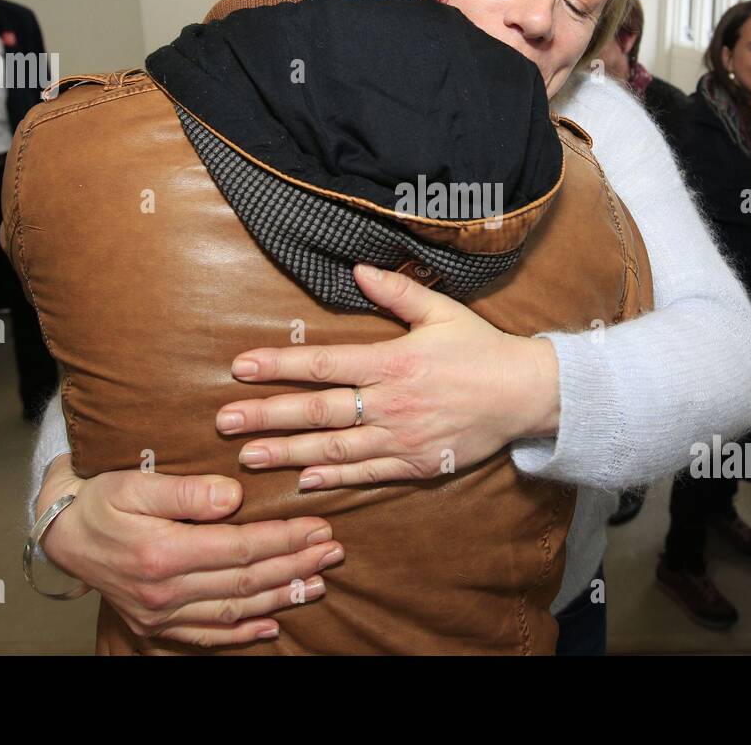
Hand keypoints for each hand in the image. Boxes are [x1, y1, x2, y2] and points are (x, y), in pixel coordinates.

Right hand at [36, 455, 343, 647]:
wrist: (62, 532)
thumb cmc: (101, 499)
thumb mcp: (136, 483)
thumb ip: (186, 491)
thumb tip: (233, 497)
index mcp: (163, 553)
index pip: (240, 548)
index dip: (283, 539)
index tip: (318, 526)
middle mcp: (164, 591)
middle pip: (245, 580)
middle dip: (295, 565)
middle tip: (332, 551)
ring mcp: (160, 613)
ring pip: (234, 610)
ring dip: (280, 597)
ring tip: (317, 582)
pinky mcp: (156, 623)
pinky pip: (207, 633)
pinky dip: (242, 632)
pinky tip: (271, 625)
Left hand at [215, 263, 560, 488]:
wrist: (526, 395)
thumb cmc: (481, 349)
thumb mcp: (442, 312)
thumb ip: (397, 292)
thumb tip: (357, 270)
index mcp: (394, 361)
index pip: (324, 364)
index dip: (279, 366)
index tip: (240, 368)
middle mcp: (392, 402)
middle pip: (318, 411)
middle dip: (267, 416)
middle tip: (224, 421)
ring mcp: (403, 437)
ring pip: (335, 447)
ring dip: (288, 452)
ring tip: (249, 455)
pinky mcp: (417, 464)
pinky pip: (368, 473)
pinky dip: (334, 477)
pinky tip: (304, 480)